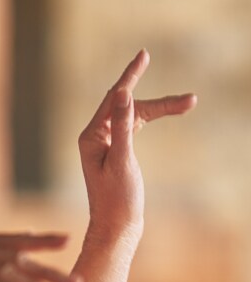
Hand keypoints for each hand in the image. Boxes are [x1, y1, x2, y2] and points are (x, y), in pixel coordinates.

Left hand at [75, 50, 195, 250]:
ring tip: (191, 102)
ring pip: (134, 115)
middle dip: (160, 102)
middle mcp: (94, 137)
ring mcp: (104, 144)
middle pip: (127, 106)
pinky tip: (164, 111)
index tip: (144, 54)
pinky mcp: (116, 152)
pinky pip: (134, 125)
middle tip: (191, 100)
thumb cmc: (118, 198)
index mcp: (90, 136)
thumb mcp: (122, 160)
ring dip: (161, 109)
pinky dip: (152, 117)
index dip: (131, 76)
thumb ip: (122, 126)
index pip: (113, 98)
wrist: (116, 227)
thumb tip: (122, 94)